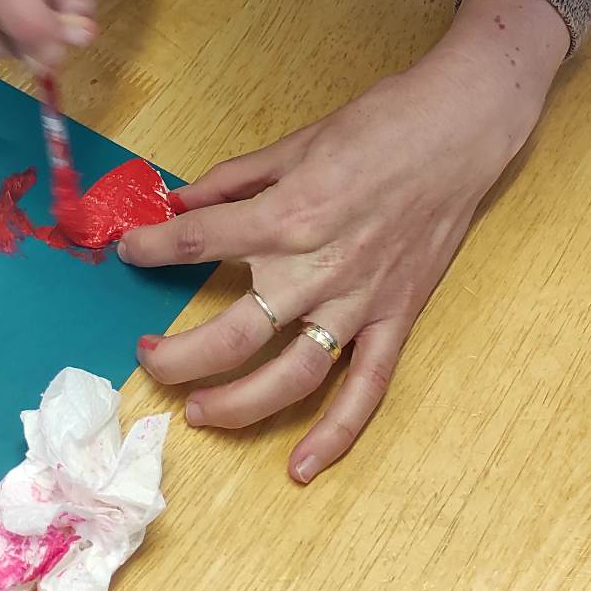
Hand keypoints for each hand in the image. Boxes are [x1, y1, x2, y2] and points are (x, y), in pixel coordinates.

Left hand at [122, 0, 568, 480]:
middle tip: (148, 357)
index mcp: (287, 214)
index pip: (198, 242)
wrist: (461, 129)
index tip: (130, 252)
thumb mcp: (297, 141)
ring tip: (198, 411)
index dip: (153, 249)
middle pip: (230, 335)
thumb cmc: (382, 124)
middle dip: (176, 355)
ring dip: (237, 405)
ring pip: (289, 377)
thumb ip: (235, 178)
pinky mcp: (395, 317)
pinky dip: (336, 433)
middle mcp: (317, 269)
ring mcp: (358, 302)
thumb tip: (180, 200)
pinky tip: (302, 466)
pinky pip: (365, 387)